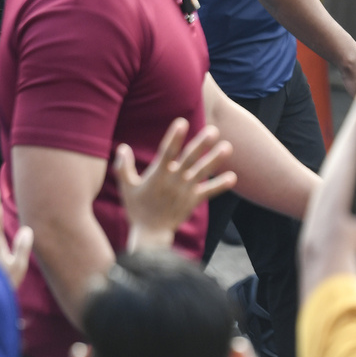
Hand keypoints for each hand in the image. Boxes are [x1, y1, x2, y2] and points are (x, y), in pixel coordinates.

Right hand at [114, 118, 237, 251]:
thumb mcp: (126, 187)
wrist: (150, 234)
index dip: (174, 138)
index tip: (181, 122)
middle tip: (213, 131)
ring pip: (202, 172)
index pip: (166, 152)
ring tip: (228, 147)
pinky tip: (233, 177)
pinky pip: (209, 192)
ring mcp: (185, 191)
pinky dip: (220, 185)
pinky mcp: (193, 200)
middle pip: (189, 159)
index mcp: (157, 175)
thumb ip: (123, 167)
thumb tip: (122, 148)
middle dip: (201, 145)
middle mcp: (173, 180)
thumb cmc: (137, 208)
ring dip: (215, 160)